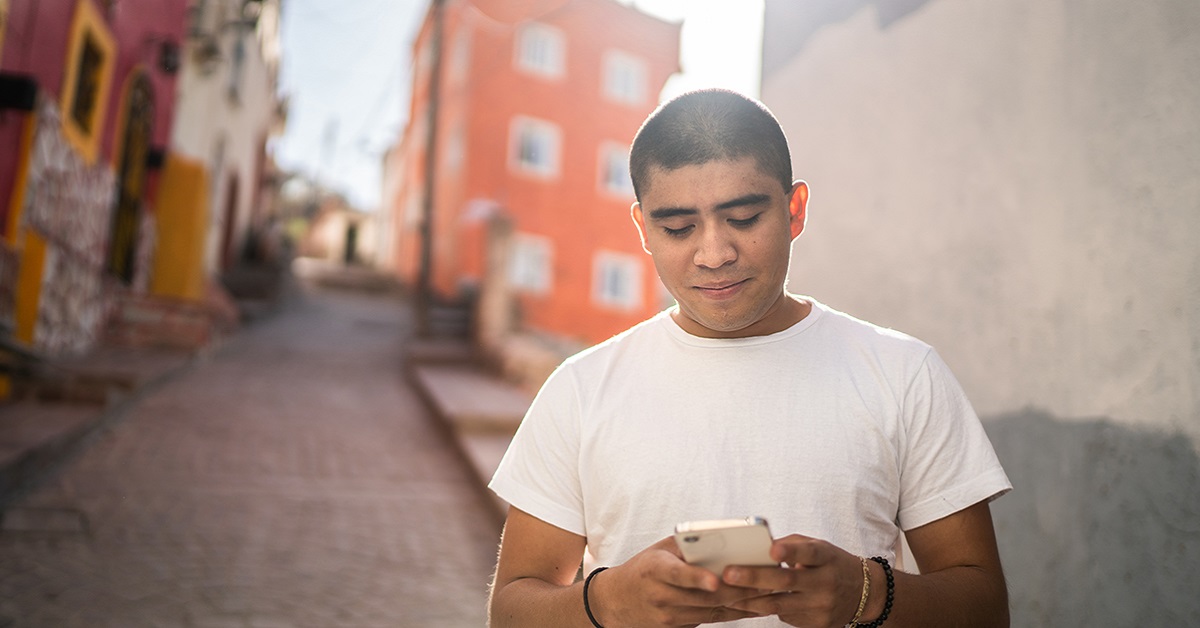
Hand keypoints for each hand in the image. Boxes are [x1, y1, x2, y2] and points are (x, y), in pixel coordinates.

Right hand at [589, 536, 767, 626]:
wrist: (616, 602)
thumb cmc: (644, 568)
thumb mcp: (658, 550)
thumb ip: (686, 546)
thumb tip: (722, 537)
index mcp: (654, 569)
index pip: (676, 574)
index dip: (696, 578)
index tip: (716, 580)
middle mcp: (660, 595)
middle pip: (704, 597)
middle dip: (737, 591)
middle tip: (765, 582)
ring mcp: (668, 616)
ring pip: (712, 612)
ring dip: (742, 605)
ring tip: (769, 595)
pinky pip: (711, 621)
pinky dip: (733, 614)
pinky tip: (753, 608)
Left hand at [720, 534, 865, 627]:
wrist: (864, 593)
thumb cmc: (832, 563)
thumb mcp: (819, 547)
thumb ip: (793, 545)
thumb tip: (760, 546)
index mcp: (826, 558)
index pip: (809, 553)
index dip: (791, 551)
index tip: (772, 548)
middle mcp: (826, 583)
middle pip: (787, 581)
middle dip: (755, 577)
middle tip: (728, 574)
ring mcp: (821, 607)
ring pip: (780, 605)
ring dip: (750, 600)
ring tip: (725, 594)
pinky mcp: (817, 624)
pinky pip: (784, 617)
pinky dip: (764, 609)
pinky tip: (747, 603)